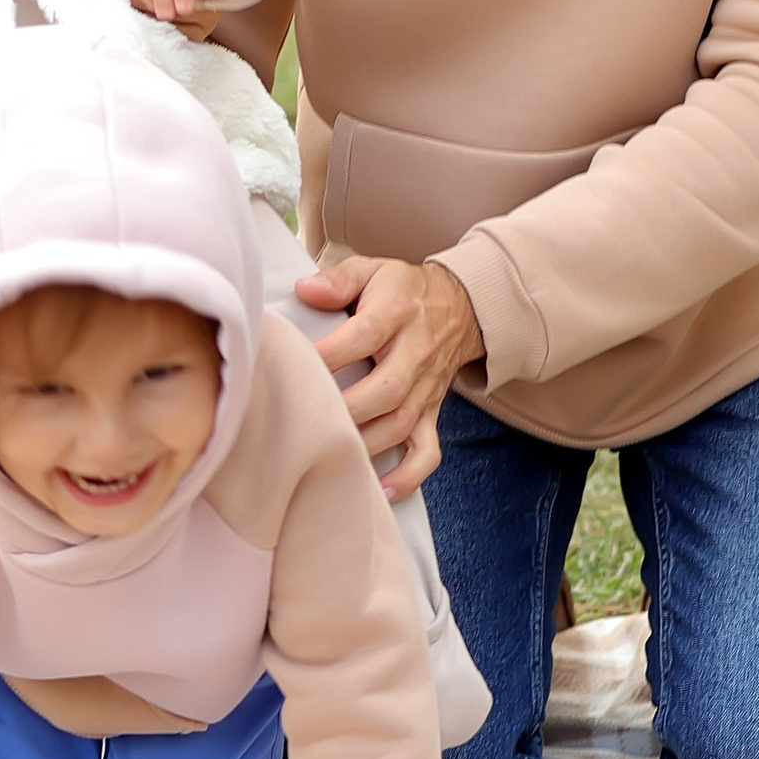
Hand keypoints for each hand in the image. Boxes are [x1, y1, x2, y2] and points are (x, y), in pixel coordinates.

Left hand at [297, 252, 482, 500]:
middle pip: (387, 390)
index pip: (365, 335)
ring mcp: (425, 389)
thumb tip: (306, 290)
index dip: (331, 353)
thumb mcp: (372, 269)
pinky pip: (427, 451)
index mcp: (396, 314)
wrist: (460, 306)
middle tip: (310, 420)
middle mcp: (414, 354)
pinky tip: (380, 489)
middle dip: (347, 409)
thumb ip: (338, 280)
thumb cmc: (402, 291)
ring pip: (401, 425)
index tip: (298, 365)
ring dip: (367, 444)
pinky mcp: (432, 413)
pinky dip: (408, 475)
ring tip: (331, 454)